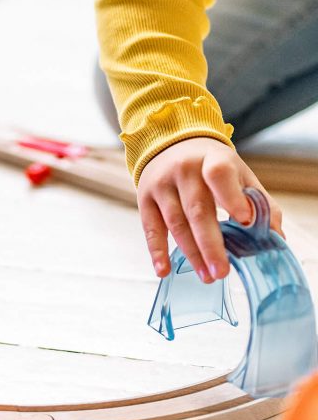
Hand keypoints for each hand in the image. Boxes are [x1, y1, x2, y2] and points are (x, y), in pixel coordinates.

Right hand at [138, 137, 281, 282]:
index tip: (243, 220)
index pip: (219, 174)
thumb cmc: (211, 165)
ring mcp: (161, 185)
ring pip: (176, 223)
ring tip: (207, 276)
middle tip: (222, 271)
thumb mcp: (239, 173)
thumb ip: (259, 202)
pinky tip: (164, 270)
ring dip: (191, 253)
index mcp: (213, 160)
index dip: (230, 197)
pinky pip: (151, 228)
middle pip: (197, 210)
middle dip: (210, 244)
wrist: (170, 144)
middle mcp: (184, 171)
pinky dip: (157, 251)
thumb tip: (275, 236)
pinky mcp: (145, 199)